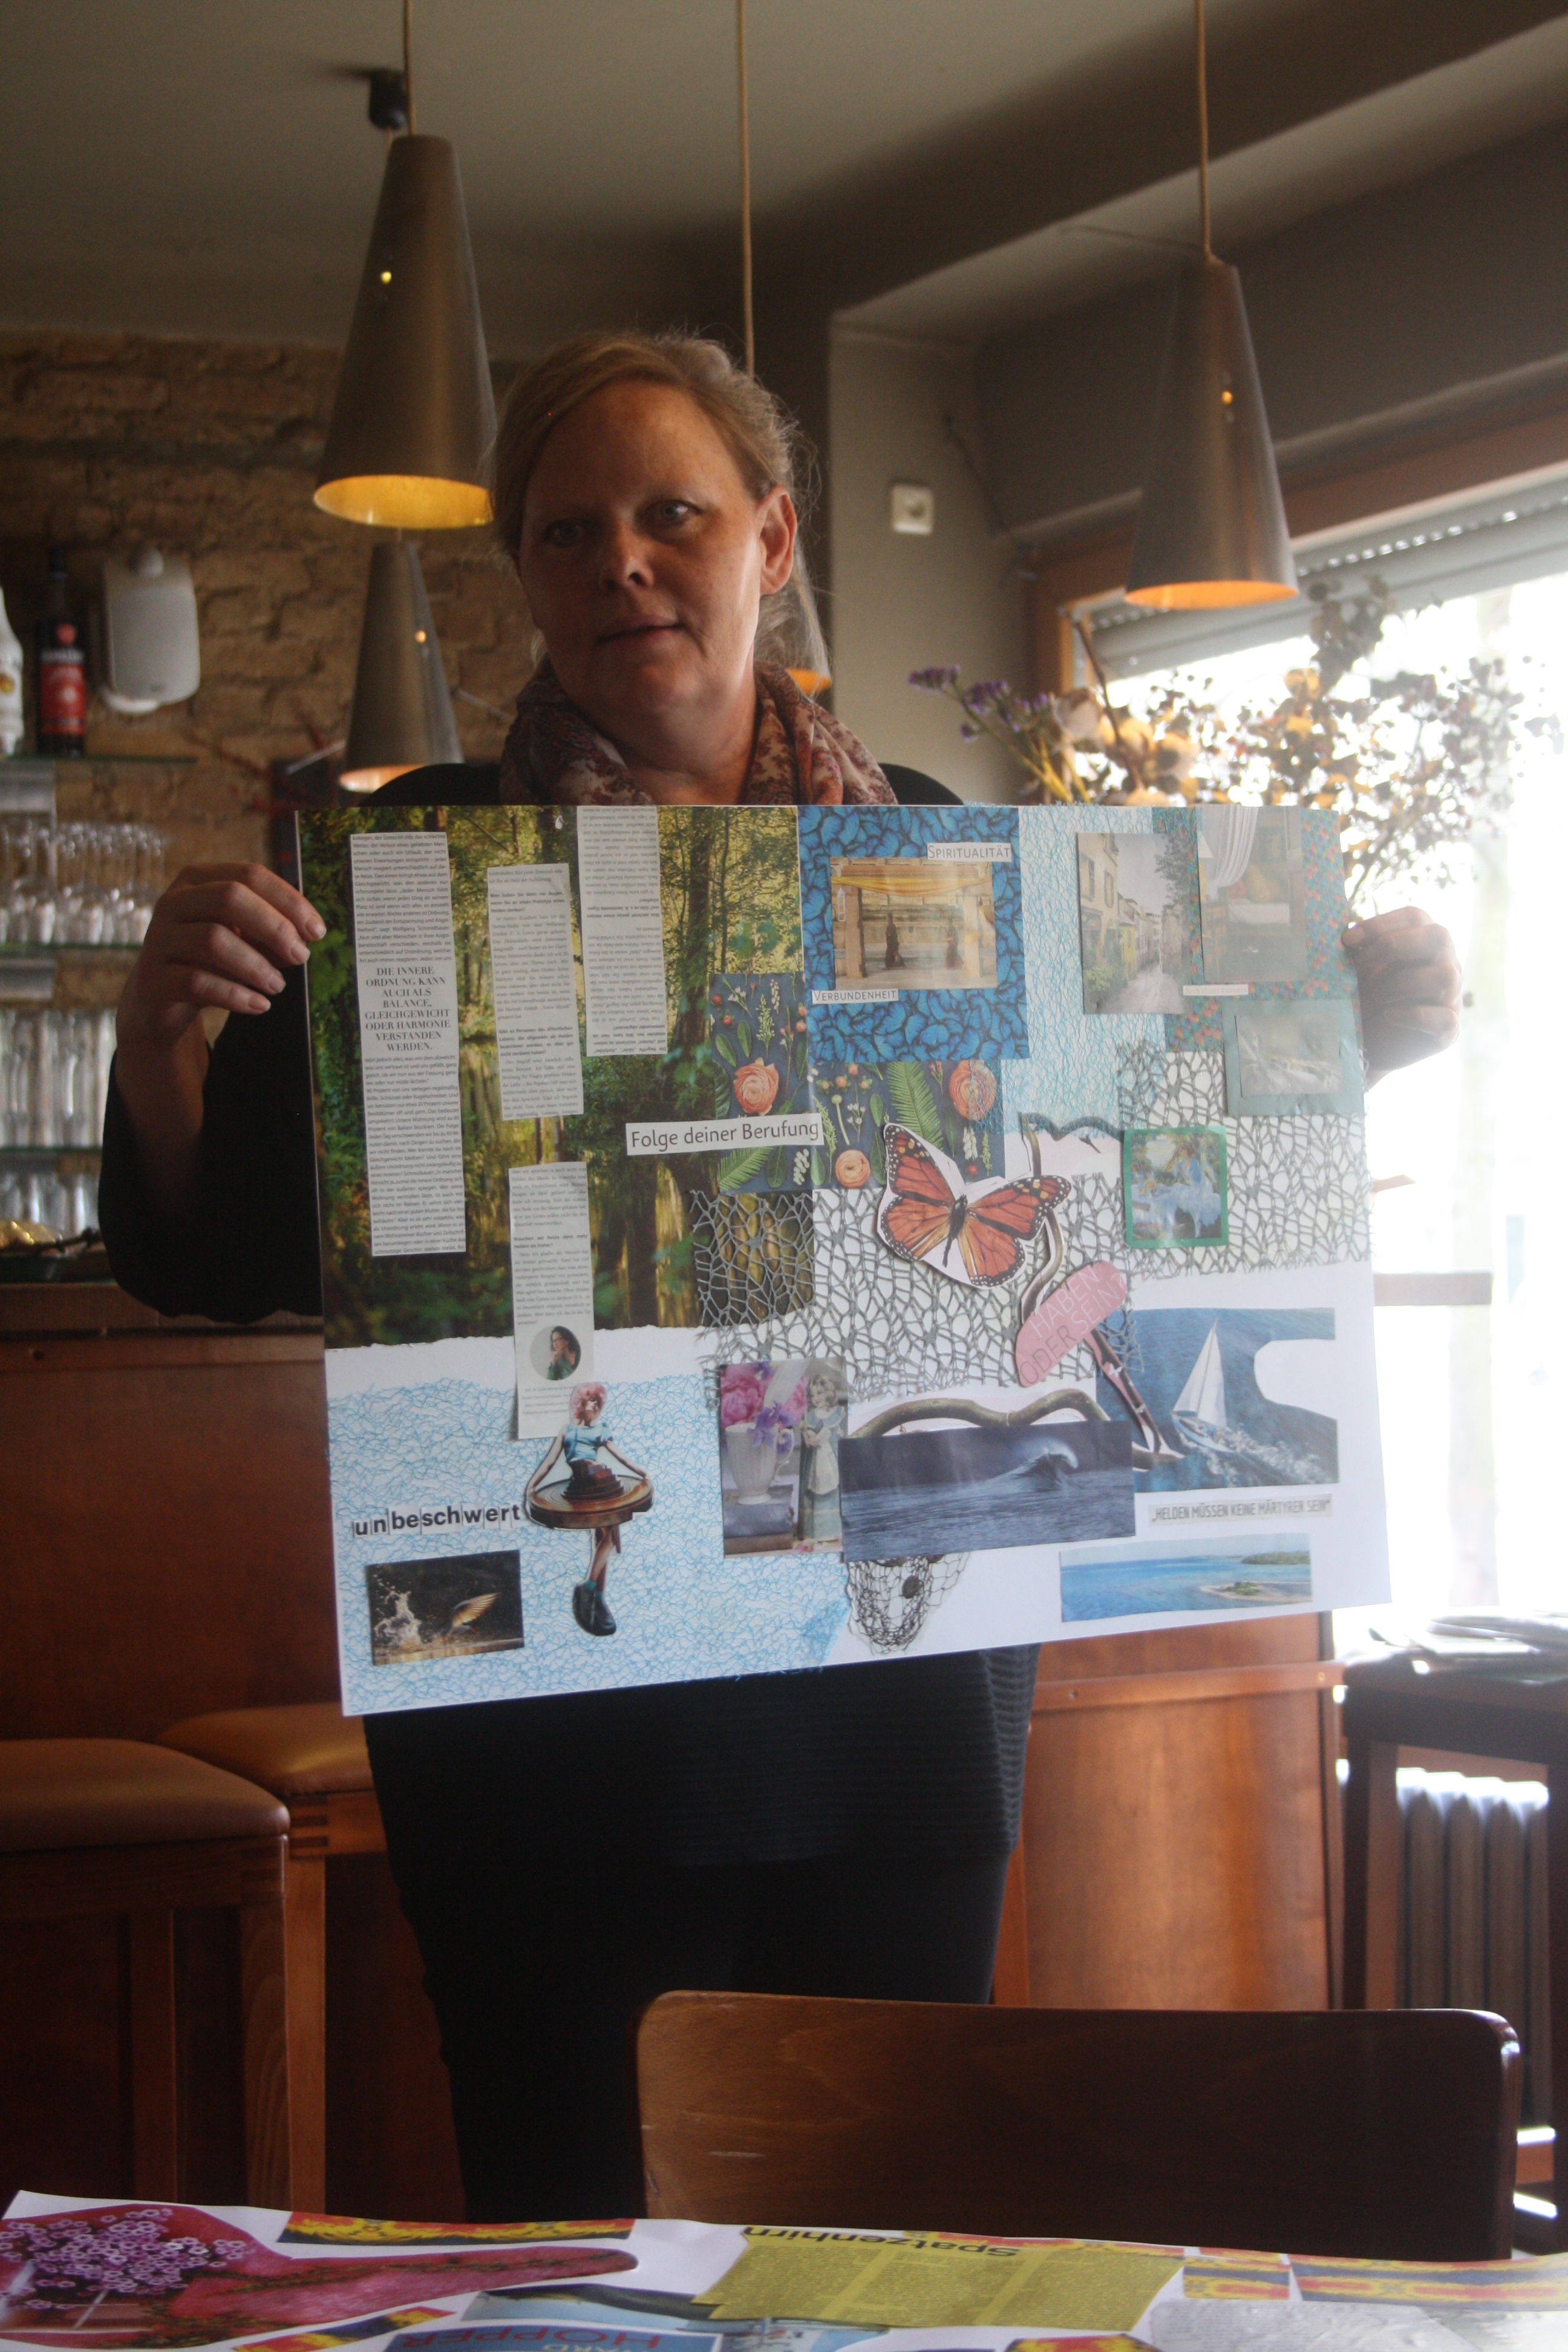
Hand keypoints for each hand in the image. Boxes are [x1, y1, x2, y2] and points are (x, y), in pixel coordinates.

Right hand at [117, 863, 325, 1055]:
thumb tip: (305, 937)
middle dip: (274, 927)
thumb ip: (270, 933)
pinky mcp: (153, 977)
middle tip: (300, 956)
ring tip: (278, 985)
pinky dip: (235, 995)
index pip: (249, 875)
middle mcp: (173, 901)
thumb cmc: (207, 960)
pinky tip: (259, 1005)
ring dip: (256, 965)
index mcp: (198, 881)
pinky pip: (198, 982)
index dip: (288, 901)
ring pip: (213, 940)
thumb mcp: (241, 940)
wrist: (158, 997)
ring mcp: (159, 938)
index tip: (317, 931)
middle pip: (229, 898)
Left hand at [1342, 906, 1461, 1079]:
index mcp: (1423, 941)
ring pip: (1445, 976)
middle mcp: (1445, 963)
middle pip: (1439, 937)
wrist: (1365, 1046)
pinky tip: (1388, 1015)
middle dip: (1395, 945)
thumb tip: (1344, 937)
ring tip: (1376, 996)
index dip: (1381, 924)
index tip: (1347, 939)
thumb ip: (1356, 951)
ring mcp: (1451, 997)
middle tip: (1360, 964)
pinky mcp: (1448, 1030)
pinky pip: (1444, 1019)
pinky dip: (1413, 1015)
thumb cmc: (1362, 1000)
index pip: (1415, 917)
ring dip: (1403, 983)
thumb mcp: (1355, 972)